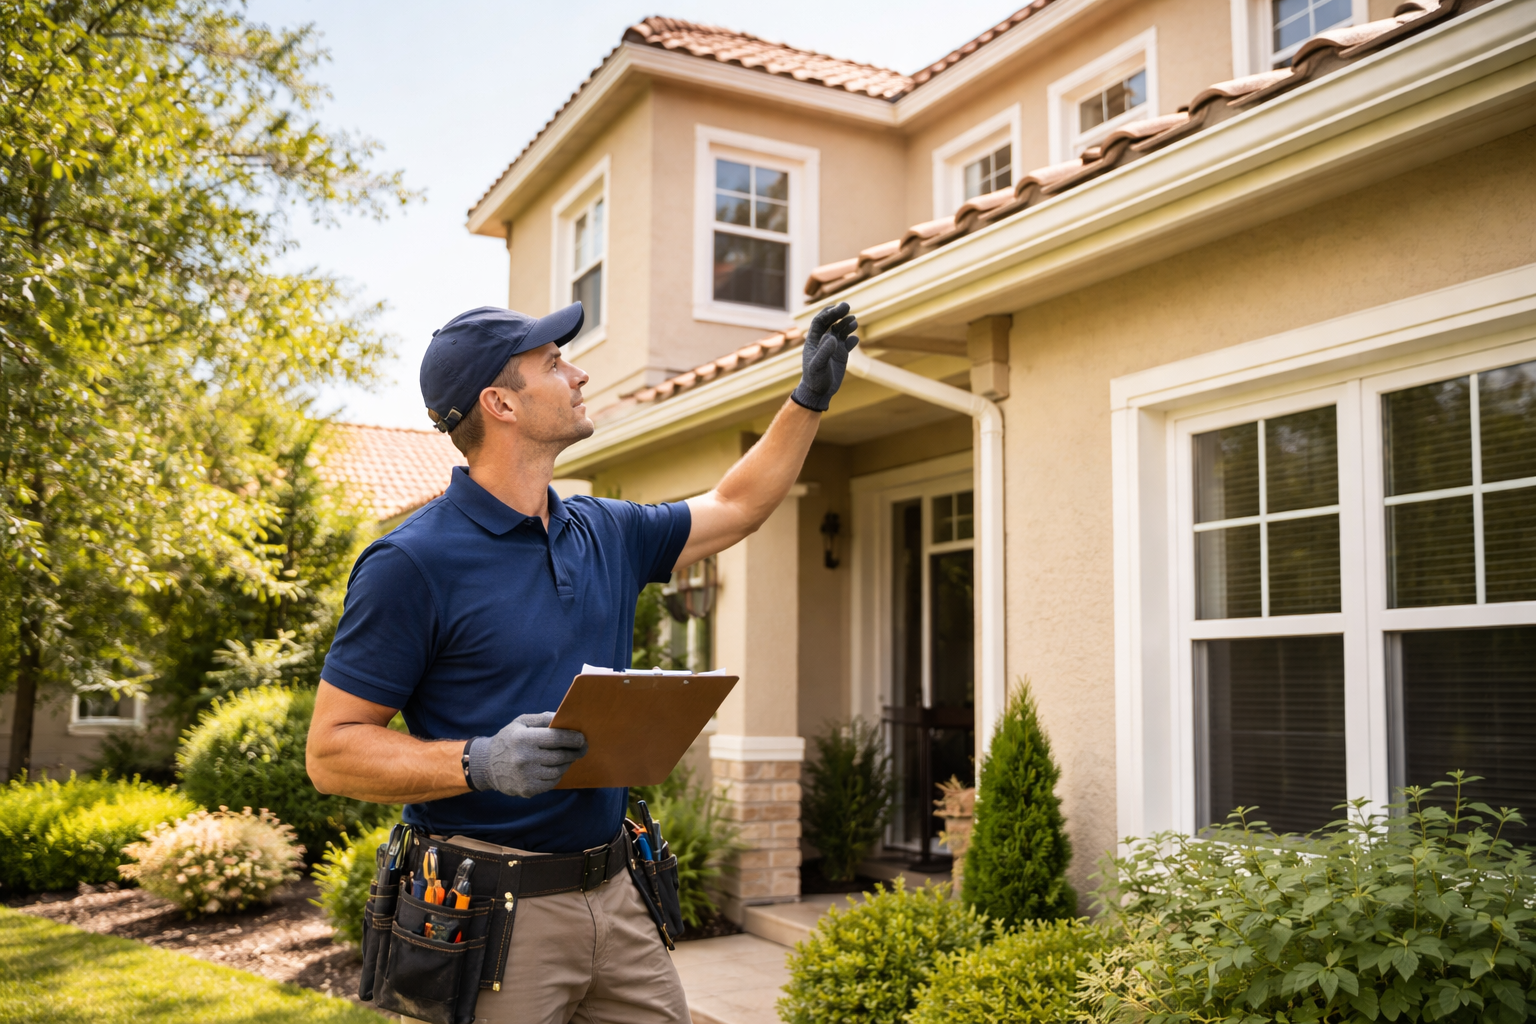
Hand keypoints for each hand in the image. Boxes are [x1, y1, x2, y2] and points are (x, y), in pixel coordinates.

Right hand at [466, 712, 586, 798]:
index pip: (556, 738)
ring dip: (566, 764)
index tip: (582, 738)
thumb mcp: (520, 723)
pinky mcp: (528, 790)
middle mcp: (524, 758)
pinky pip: (552, 783)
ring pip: (558, 770)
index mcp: (523, 738)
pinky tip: (554, 768)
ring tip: (567, 757)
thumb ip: (542, 719)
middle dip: (575, 752)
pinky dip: (557, 775)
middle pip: (560, 756)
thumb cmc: (508, 740)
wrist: (487, 765)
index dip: (573, 738)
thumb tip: (563, 720)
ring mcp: (526, 776)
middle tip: (582, 749)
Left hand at [789, 302, 858, 411]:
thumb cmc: (815, 379)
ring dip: (846, 324)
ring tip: (853, 321)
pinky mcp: (841, 355)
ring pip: (840, 330)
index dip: (830, 313)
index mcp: (814, 340)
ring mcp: (832, 347)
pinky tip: (855, 339)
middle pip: (831, 322)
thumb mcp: (818, 366)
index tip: (840, 308)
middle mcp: (823, 341)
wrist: (819, 393)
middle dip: (838, 313)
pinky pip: (848, 343)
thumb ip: (824, 351)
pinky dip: (852, 339)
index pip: (821, 321)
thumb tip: (831, 337)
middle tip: (848, 306)